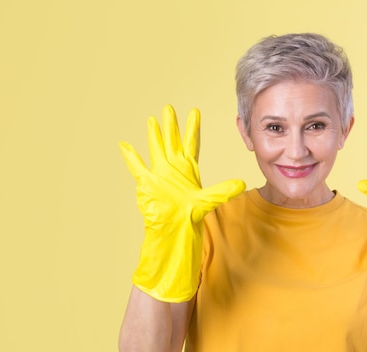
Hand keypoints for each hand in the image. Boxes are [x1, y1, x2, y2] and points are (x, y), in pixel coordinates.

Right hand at [119, 105, 245, 301]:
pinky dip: (131, 156)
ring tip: (152, 119)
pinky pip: (137, 166)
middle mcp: (173, 167)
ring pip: (156, 148)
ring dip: (154, 134)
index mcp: (188, 168)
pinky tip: (124, 144)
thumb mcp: (209, 200)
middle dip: (171, 125)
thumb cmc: (190, 216)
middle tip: (169, 107)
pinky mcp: (146, 182)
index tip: (194, 111)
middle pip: (173, 141)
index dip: (192, 127)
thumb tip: (242, 183)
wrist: (173, 229)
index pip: (191, 143)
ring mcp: (159, 173)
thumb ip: (223, 190)